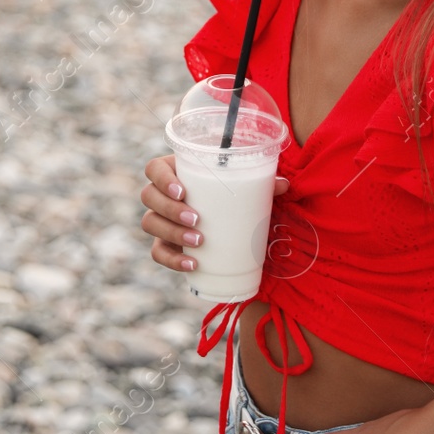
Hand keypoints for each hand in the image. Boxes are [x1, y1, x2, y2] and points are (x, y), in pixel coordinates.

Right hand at [140, 154, 287, 274]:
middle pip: (148, 197)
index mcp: (175, 171)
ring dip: (172, 233)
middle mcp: (161, 194)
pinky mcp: (164, 244)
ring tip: (199, 241)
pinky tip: (192, 264)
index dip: (162, 179)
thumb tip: (284, 184)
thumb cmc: (232, 195)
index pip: (153, 169)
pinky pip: (158, 253)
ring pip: (150, 223)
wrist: (228, 221)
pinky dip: (173, 260)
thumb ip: (263, 184)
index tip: (183, 191)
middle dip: (170, 210)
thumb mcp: (246, 187)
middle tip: (197, 219)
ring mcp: (160, 220)